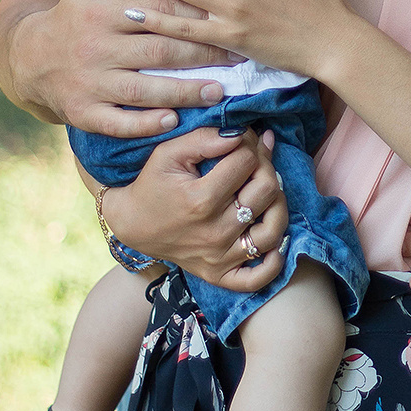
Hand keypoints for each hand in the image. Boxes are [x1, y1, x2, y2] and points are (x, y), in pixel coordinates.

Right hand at [7, 0, 236, 135]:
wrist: (27, 56)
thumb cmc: (76, 16)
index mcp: (101, 12)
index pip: (159, 13)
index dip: (196, 18)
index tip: (227, 21)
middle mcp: (96, 48)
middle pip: (158, 52)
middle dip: (202, 55)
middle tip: (237, 58)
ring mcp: (88, 83)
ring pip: (142, 90)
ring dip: (183, 92)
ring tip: (218, 91)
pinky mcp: (82, 112)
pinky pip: (116, 122)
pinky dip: (144, 124)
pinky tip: (172, 121)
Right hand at [100, 125, 287, 292]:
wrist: (132, 224)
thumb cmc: (152, 184)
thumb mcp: (169, 153)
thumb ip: (205, 139)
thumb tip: (241, 134)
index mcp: (201, 200)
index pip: (247, 162)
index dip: (249, 143)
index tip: (242, 140)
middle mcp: (215, 232)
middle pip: (266, 191)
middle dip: (266, 165)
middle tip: (255, 159)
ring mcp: (220, 257)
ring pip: (273, 230)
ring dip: (278, 204)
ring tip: (266, 190)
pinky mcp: (220, 274)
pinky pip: (259, 276)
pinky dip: (274, 260)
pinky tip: (272, 236)